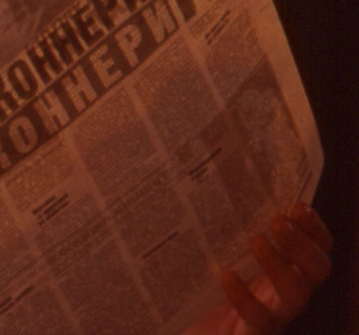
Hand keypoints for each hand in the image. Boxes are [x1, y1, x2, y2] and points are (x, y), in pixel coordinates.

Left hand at [186, 202, 332, 334]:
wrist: (181, 323)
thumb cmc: (200, 285)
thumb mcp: (215, 251)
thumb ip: (224, 226)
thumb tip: (215, 179)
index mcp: (281, 267)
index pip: (316, 247)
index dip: (314, 227)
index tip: (297, 204)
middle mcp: (283, 291)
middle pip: (316, 269)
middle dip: (303, 243)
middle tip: (278, 220)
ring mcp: (272, 314)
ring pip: (296, 294)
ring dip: (280, 266)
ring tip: (257, 240)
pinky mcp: (251, 334)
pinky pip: (259, 319)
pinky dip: (245, 297)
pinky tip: (227, 276)